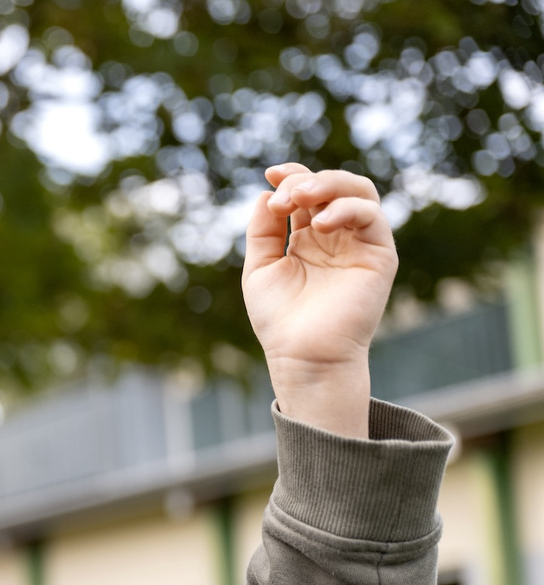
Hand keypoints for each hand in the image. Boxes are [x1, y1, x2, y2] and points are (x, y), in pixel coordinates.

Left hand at [242, 163, 397, 437]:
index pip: (308, 193)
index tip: (270, 174)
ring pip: (359, 191)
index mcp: (309, 238)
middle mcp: (337, 237)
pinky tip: (322, 223)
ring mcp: (359, 244)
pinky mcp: (379, 256)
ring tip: (301, 198)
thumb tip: (265, 194)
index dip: (292, 176)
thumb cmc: (280, 319)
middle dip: (306, 180)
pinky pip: (372, 217)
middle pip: (333, 186)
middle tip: (284, 195)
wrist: (303, 355)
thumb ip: (263, 230)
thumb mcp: (260, 267)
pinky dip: (347, 209)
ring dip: (328, 185)